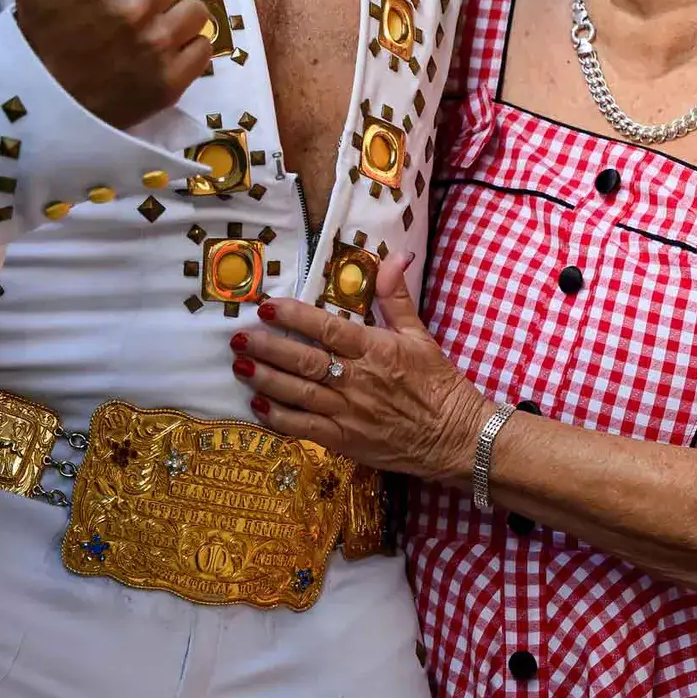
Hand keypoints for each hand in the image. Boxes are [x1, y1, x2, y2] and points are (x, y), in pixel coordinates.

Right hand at [10, 0, 211, 129]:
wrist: (41, 104)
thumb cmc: (38, 35)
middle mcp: (135, 7)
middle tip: (127, 13)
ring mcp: (157, 46)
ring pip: (194, 12)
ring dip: (175, 19)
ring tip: (147, 33)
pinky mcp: (171, 81)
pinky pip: (204, 49)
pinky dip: (188, 51)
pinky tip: (160, 56)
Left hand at [231, 255, 490, 483]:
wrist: (458, 437)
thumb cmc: (439, 385)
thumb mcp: (420, 336)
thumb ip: (396, 297)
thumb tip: (393, 257)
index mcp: (376, 350)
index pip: (327, 329)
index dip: (294, 316)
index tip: (266, 306)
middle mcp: (358, 380)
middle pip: (304, 361)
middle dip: (267, 348)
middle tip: (238, 338)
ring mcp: (350, 413)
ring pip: (298, 393)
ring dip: (266, 379)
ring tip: (239, 366)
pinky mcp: (346, 440)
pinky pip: (305, 428)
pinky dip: (279, 418)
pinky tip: (259, 405)